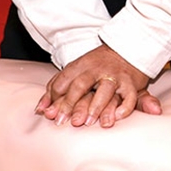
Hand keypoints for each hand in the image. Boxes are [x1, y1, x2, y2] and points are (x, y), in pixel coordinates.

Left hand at [36, 45, 160, 127]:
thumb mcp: (76, 71)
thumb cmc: (98, 65)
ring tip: (88, 122)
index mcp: (81, 65)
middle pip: (81, 85)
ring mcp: (115, 76)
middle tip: (62, 121)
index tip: (49, 113)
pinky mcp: (131, 84)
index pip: (63, 80)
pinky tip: (117, 117)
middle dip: (70, 103)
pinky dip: (125, 107)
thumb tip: (39, 110)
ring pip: (105, 91)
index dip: (54, 96)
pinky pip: (129, 96)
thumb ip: (57, 88)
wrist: (128, 48)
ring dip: (96, 107)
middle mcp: (97, 70)